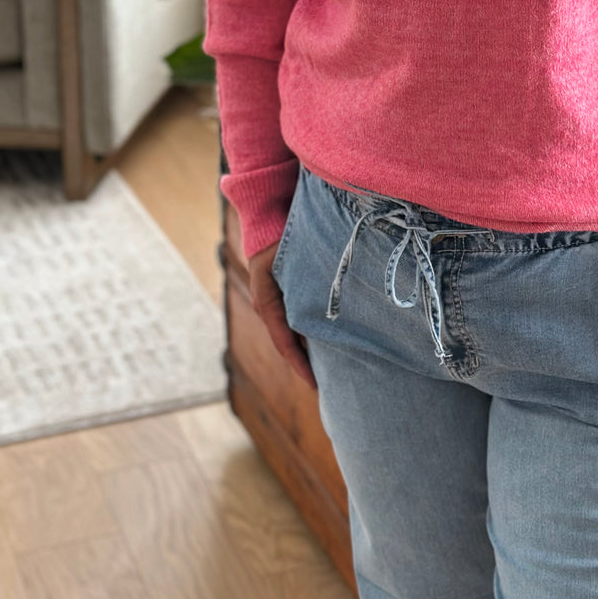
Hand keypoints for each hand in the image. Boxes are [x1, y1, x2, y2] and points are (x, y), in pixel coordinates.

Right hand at [247, 242, 318, 390]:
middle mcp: (268, 304)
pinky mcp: (283, 292)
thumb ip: (301, 282)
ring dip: (309, 348)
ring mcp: (274, 299)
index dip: (299, 364)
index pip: (284, 341)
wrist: (269, 214)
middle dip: (306, 363)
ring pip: (293, 331)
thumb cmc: (280, 234)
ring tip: (331, 368)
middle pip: (289, 342)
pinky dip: (309, 332)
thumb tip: (319, 311)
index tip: (314, 384)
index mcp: (266, 301)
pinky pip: (296, 318)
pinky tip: (328, 338)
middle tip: (327, 384)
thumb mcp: (288, 259)